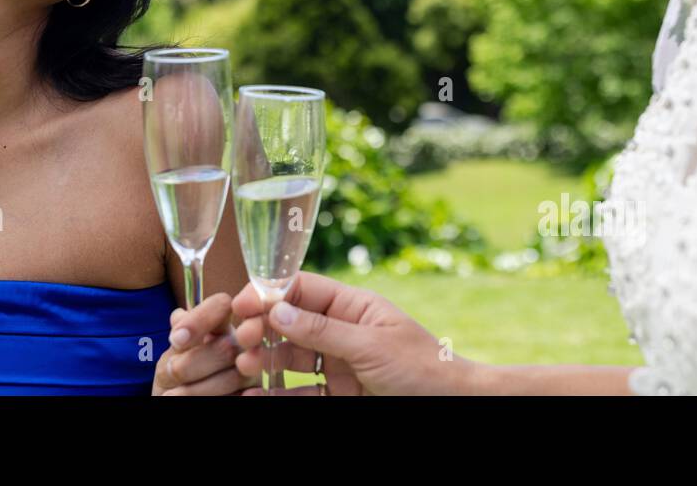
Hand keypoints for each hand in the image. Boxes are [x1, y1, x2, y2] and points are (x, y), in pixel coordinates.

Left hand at [152, 292, 258, 394]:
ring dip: (198, 389)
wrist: (178, 401)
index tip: (176, 340)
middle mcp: (242, 344)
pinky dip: (231, 398)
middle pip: (226, 346)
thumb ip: (179, 336)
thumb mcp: (171, 356)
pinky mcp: (257, 393)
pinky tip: (215, 402)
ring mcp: (253, 370)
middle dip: (192, 363)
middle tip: (171, 372)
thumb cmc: (176, 378)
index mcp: (221, 325)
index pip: (221, 305)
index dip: (200, 319)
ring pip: (235, 377)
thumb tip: (179, 317)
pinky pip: (250, 396)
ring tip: (173, 395)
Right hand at [232, 272, 458, 395]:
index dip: (269, 293)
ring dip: (265, 361)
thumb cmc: (423, 369)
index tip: (241, 305)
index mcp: (353, 306)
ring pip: (291, 358)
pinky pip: (301, 392)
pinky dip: (278, 393)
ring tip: (245, 367)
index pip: (302, 290)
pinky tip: (257, 395)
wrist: (454, 406)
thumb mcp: (370, 346)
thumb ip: (322, 330)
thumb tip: (277, 309)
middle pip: (291, 324)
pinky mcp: (339, 394)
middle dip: (263, 330)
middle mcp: (342, 331)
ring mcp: (339, 364)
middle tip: (242, 342)